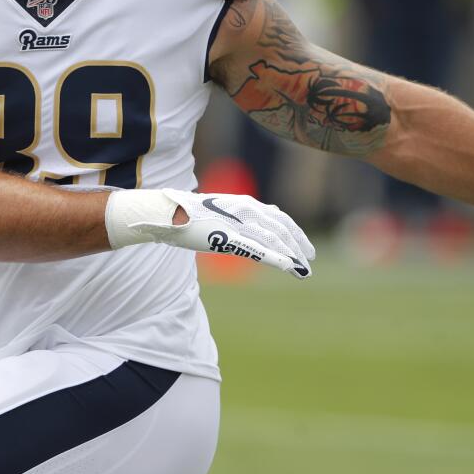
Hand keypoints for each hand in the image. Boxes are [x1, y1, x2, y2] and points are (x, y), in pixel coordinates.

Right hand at [105, 189, 314, 278]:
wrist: (164, 214)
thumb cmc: (188, 216)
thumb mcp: (217, 215)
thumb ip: (234, 220)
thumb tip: (242, 229)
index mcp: (243, 203)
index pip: (277, 216)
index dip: (294, 232)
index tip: (304, 247)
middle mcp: (245, 209)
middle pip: (281, 226)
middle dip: (298, 244)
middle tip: (309, 260)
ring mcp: (236, 222)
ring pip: (274, 239)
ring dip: (292, 254)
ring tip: (303, 270)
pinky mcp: (227, 236)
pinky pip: (257, 249)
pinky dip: (277, 258)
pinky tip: (288, 267)